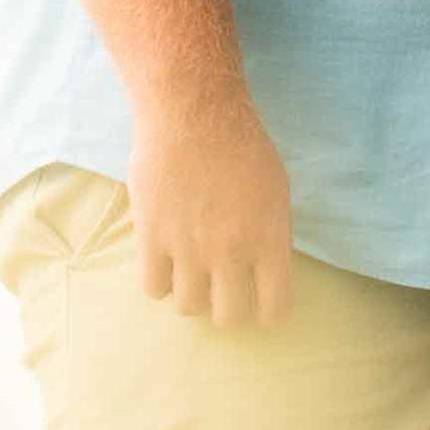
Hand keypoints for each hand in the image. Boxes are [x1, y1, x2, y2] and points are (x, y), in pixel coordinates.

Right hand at [126, 80, 293, 323]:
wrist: (193, 112)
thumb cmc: (242, 143)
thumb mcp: (277, 189)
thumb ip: (272, 234)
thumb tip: (265, 268)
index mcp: (270, 240)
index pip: (275, 309)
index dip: (268, 312)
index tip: (260, 304)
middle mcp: (231, 252)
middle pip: (228, 317)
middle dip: (227, 307)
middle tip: (222, 289)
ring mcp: (189, 248)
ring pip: (188, 307)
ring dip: (192, 295)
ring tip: (191, 273)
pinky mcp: (152, 237)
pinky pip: (153, 288)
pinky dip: (160, 281)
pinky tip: (165, 261)